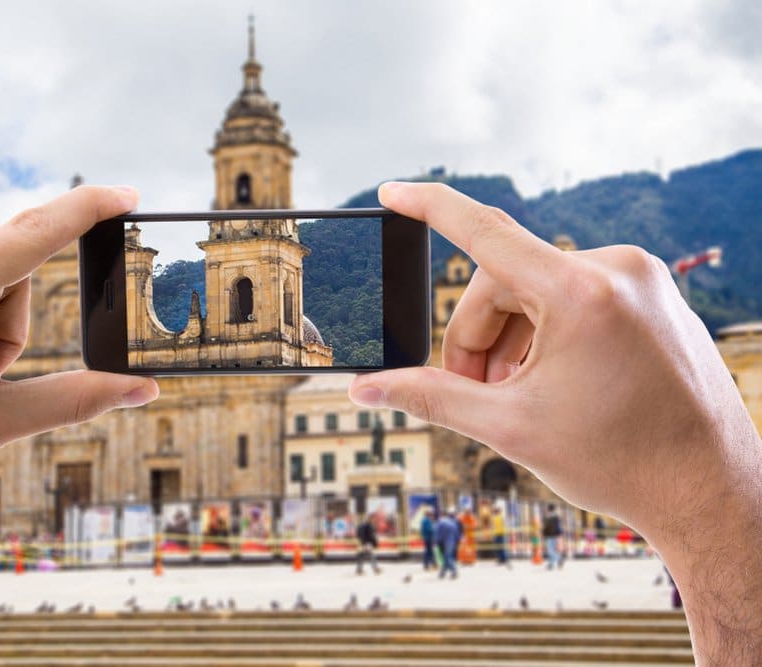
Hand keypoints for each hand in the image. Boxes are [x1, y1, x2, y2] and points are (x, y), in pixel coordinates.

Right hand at [350, 182, 761, 660]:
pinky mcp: (654, 295)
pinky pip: (577, 296)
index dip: (430, 209)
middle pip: (505, 282)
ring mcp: (642, 280)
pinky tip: (551, 382)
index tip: (395, 191)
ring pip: (539, 290)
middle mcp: (617, 270)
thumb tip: (368, 389)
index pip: (485, 232)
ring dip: (512, 340)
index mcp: (581, 292)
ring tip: (516, 396)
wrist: (710, 490)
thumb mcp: (510, 428)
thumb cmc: (622, 462)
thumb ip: (430, 397)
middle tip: (474, 392)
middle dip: (476, 338)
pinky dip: (548, 333)